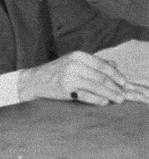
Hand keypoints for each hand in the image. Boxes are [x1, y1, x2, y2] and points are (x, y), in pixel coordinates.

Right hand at [17, 51, 148, 105]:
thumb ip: (93, 62)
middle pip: (101, 77)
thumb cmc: (55, 72)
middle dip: (115, 87)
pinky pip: (87, 96)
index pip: (102, 65)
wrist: (33, 81)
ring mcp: (69, 77)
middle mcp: (73, 64)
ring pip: (96, 86)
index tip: (125, 83)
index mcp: (77, 55)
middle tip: (124, 94)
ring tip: (118, 100)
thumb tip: (114, 64)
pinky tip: (104, 102)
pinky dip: (98, 100)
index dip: (116, 75)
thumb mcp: (73, 62)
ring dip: (110, 94)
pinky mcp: (65, 89)